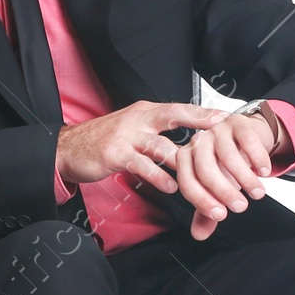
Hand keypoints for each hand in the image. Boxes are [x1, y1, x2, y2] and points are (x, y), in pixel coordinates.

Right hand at [55, 101, 229, 190]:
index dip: (202, 112)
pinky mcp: (115, 154)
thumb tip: (188, 145)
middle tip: (220, 130)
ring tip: (201, 176)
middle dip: (199, 121)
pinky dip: (159, 176)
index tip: (225, 116)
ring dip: (182, 162)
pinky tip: (171, 186)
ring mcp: (126, 135)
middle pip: (173, 116)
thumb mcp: (134, 130)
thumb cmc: (105, 141)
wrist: (69, 148)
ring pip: (161, 146)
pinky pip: (142, 165)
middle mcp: (138, 118)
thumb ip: (158, 134)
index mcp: (145, 111)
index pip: (178, 108)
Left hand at [174, 105, 280, 240]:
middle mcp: (199, 142)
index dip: (202, 201)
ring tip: (257, 194)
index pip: (187, 182)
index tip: (220, 215)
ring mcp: (218, 130)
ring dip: (245, 179)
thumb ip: (207, 210)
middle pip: (205, 169)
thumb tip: (199, 235)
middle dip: (224, 191)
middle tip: (240, 207)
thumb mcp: (218, 189)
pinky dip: (257, 158)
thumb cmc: (228, 164)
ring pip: (228, 156)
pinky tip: (264, 171)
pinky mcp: (239, 123)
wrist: (249, 137)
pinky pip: (248, 140)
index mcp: (186, 159)